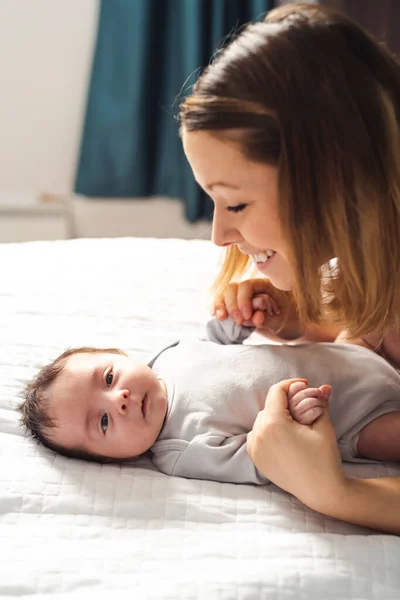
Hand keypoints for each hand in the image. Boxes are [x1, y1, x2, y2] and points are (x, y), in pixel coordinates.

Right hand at [211, 278, 288, 328]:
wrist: (290, 323)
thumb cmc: (288, 318)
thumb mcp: (283, 320)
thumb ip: (269, 319)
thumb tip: (255, 318)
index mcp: (265, 285)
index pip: (248, 285)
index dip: (244, 300)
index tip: (247, 316)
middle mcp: (251, 288)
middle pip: (233, 288)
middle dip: (233, 305)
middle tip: (239, 321)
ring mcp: (242, 296)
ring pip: (225, 294)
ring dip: (221, 305)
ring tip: (222, 318)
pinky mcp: (236, 305)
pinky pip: (223, 301)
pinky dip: (218, 307)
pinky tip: (215, 314)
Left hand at [246, 379, 345, 510]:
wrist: (321, 491)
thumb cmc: (324, 458)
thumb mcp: (324, 427)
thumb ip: (320, 402)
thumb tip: (324, 386)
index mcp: (274, 424)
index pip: (276, 392)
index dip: (291, 384)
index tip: (305, 385)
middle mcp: (259, 434)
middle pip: (269, 406)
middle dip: (285, 402)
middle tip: (303, 405)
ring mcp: (254, 448)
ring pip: (262, 419)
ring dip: (275, 416)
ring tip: (294, 422)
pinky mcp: (255, 458)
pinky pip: (256, 435)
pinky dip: (266, 431)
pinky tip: (283, 435)